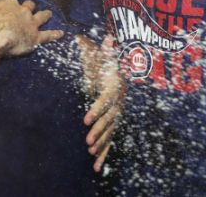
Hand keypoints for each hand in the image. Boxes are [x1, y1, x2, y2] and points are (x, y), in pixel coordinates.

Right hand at [0, 0, 63, 57]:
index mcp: (6, 3)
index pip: (11, 0)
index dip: (12, 3)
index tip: (11, 4)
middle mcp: (21, 10)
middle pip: (28, 6)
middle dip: (30, 6)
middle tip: (32, 5)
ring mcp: (30, 23)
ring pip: (40, 17)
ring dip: (45, 15)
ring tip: (49, 13)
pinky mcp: (35, 37)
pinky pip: (48, 35)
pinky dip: (55, 34)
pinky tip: (61, 33)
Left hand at [80, 36, 124, 171]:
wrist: (119, 75)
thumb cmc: (109, 65)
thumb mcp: (106, 56)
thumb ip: (105, 49)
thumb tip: (108, 37)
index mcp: (114, 88)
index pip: (106, 100)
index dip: (97, 109)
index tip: (86, 118)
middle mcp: (118, 104)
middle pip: (109, 120)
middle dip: (99, 131)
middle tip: (87, 141)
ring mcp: (116, 115)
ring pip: (110, 132)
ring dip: (102, 144)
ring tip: (91, 153)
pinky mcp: (112, 125)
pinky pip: (110, 141)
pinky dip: (104, 155)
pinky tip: (97, 168)